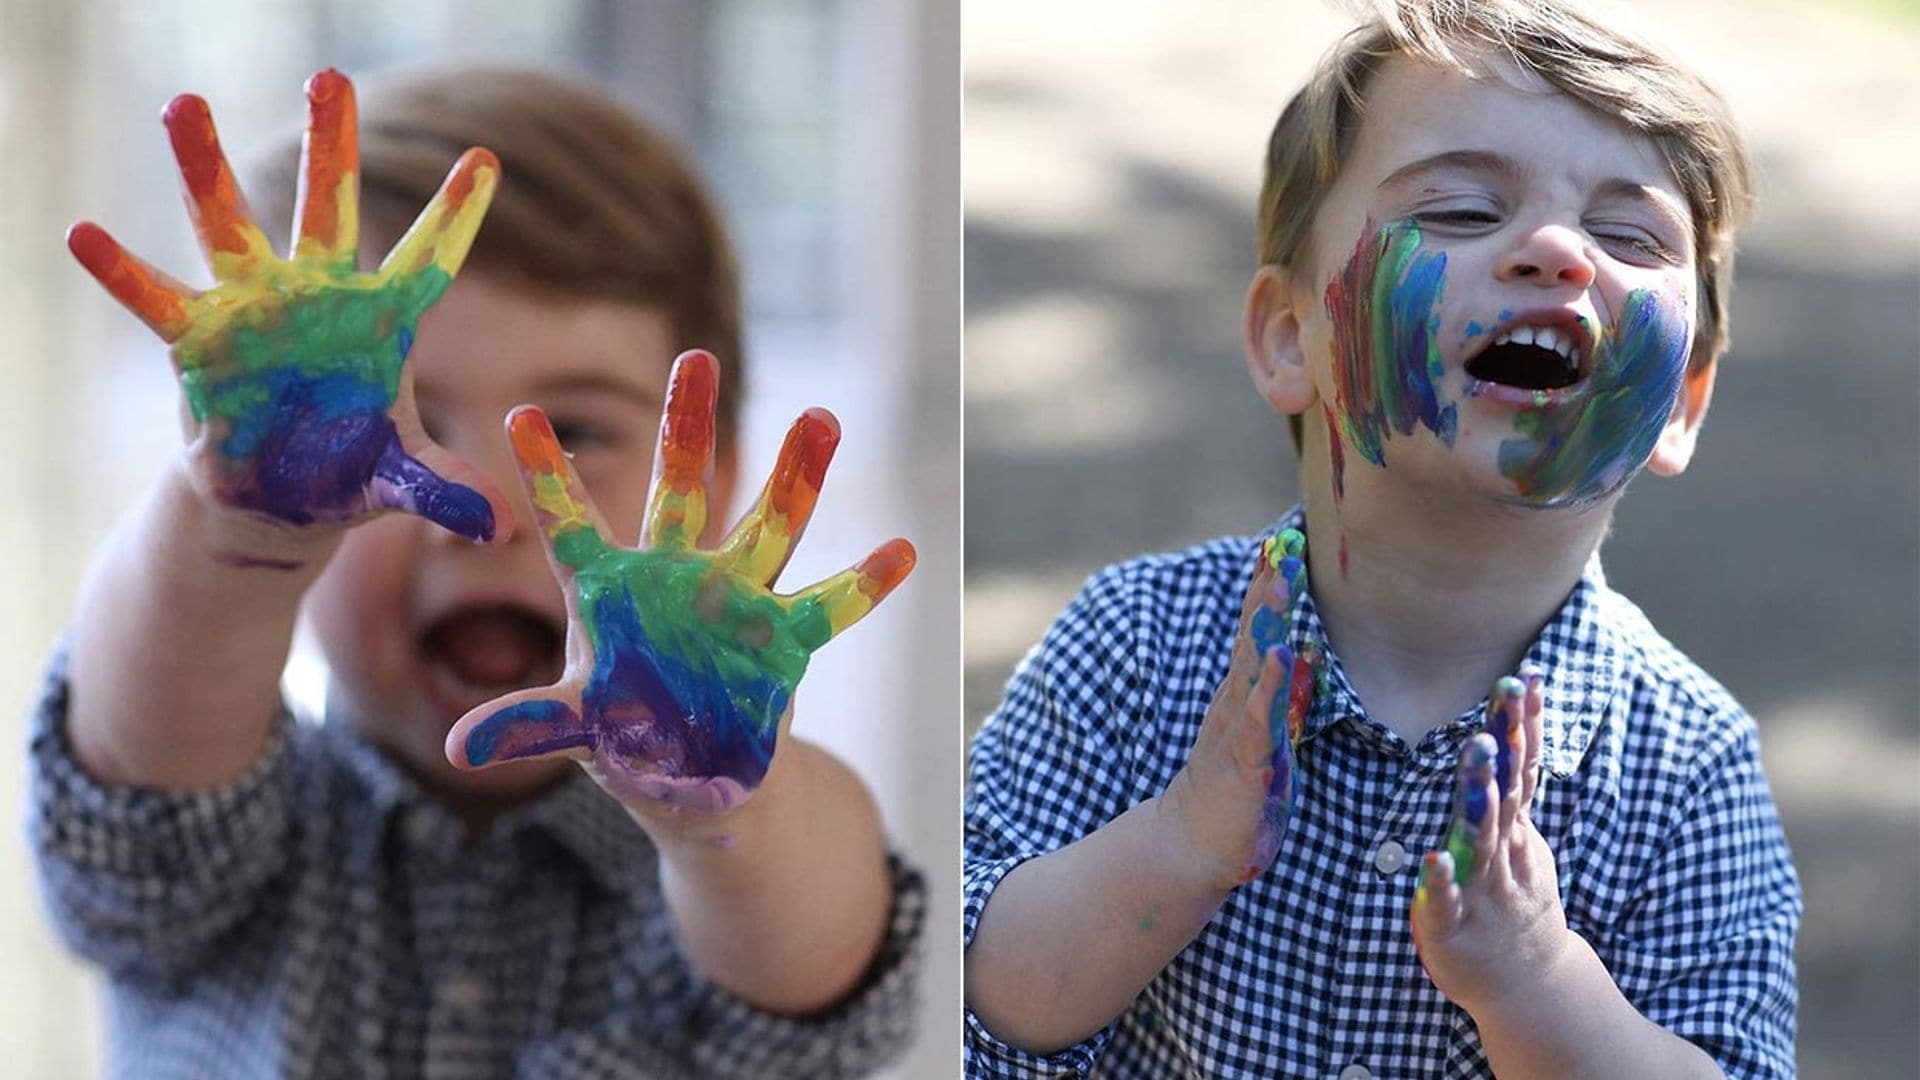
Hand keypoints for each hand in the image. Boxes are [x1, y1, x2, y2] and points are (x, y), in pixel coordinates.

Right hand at [67, 69, 509, 543]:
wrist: (279, 502)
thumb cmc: (348, 474)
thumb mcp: (402, 482)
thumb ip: (447, 490)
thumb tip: (500, 526)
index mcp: (381, 322)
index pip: (428, 259)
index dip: (454, 215)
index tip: (485, 160)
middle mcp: (318, 299)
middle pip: (326, 211)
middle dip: (330, 147)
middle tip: (331, 76)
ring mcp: (255, 313)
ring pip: (229, 229)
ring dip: (205, 170)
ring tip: (180, 104)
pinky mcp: (200, 345)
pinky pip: (157, 301)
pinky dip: (122, 272)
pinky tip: (83, 235)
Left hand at [445, 350, 914, 813]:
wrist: (698, 779)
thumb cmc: (625, 740)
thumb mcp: (575, 730)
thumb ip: (529, 728)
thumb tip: (461, 748)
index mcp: (608, 592)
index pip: (570, 524)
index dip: (548, 474)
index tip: (519, 413)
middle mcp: (673, 578)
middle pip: (679, 491)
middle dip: (688, 426)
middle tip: (695, 355)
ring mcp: (733, 602)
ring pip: (765, 527)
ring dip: (797, 477)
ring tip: (823, 417)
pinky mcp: (782, 640)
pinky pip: (827, 607)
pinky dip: (864, 585)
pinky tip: (901, 551)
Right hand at [1161, 529, 1316, 889]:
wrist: (1192, 842)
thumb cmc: (1235, 789)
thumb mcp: (1262, 735)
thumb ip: (1277, 694)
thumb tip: (1303, 653)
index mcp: (1243, 694)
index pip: (1255, 632)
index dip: (1268, 589)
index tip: (1283, 544)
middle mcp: (1236, 701)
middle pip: (1251, 634)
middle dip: (1267, 588)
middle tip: (1281, 543)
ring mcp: (1238, 727)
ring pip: (1252, 664)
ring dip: (1266, 621)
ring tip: (1279, 581)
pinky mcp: (1246, 760)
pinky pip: (1259, 717)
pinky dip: (1270, 686)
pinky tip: (1283, 658)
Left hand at [1411, 667, 1573, 1014]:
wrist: (1529, 984)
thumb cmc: (1513, 898)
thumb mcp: (1520, 839)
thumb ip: (1511, 789)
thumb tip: (1510, 731)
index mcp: (1513, 829)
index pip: (1522, 767)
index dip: (1524, 723)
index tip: (1527, 675)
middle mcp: (1502, 851)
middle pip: (1506, 790)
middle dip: (1506, 741)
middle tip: (1505, 693)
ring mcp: (1482, 888)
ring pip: (1481, 838)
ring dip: (1479, 796)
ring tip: (1477, 752)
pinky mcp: (1453, 926)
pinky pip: (1445, 901)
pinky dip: (1440, 881)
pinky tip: (1431, 859)